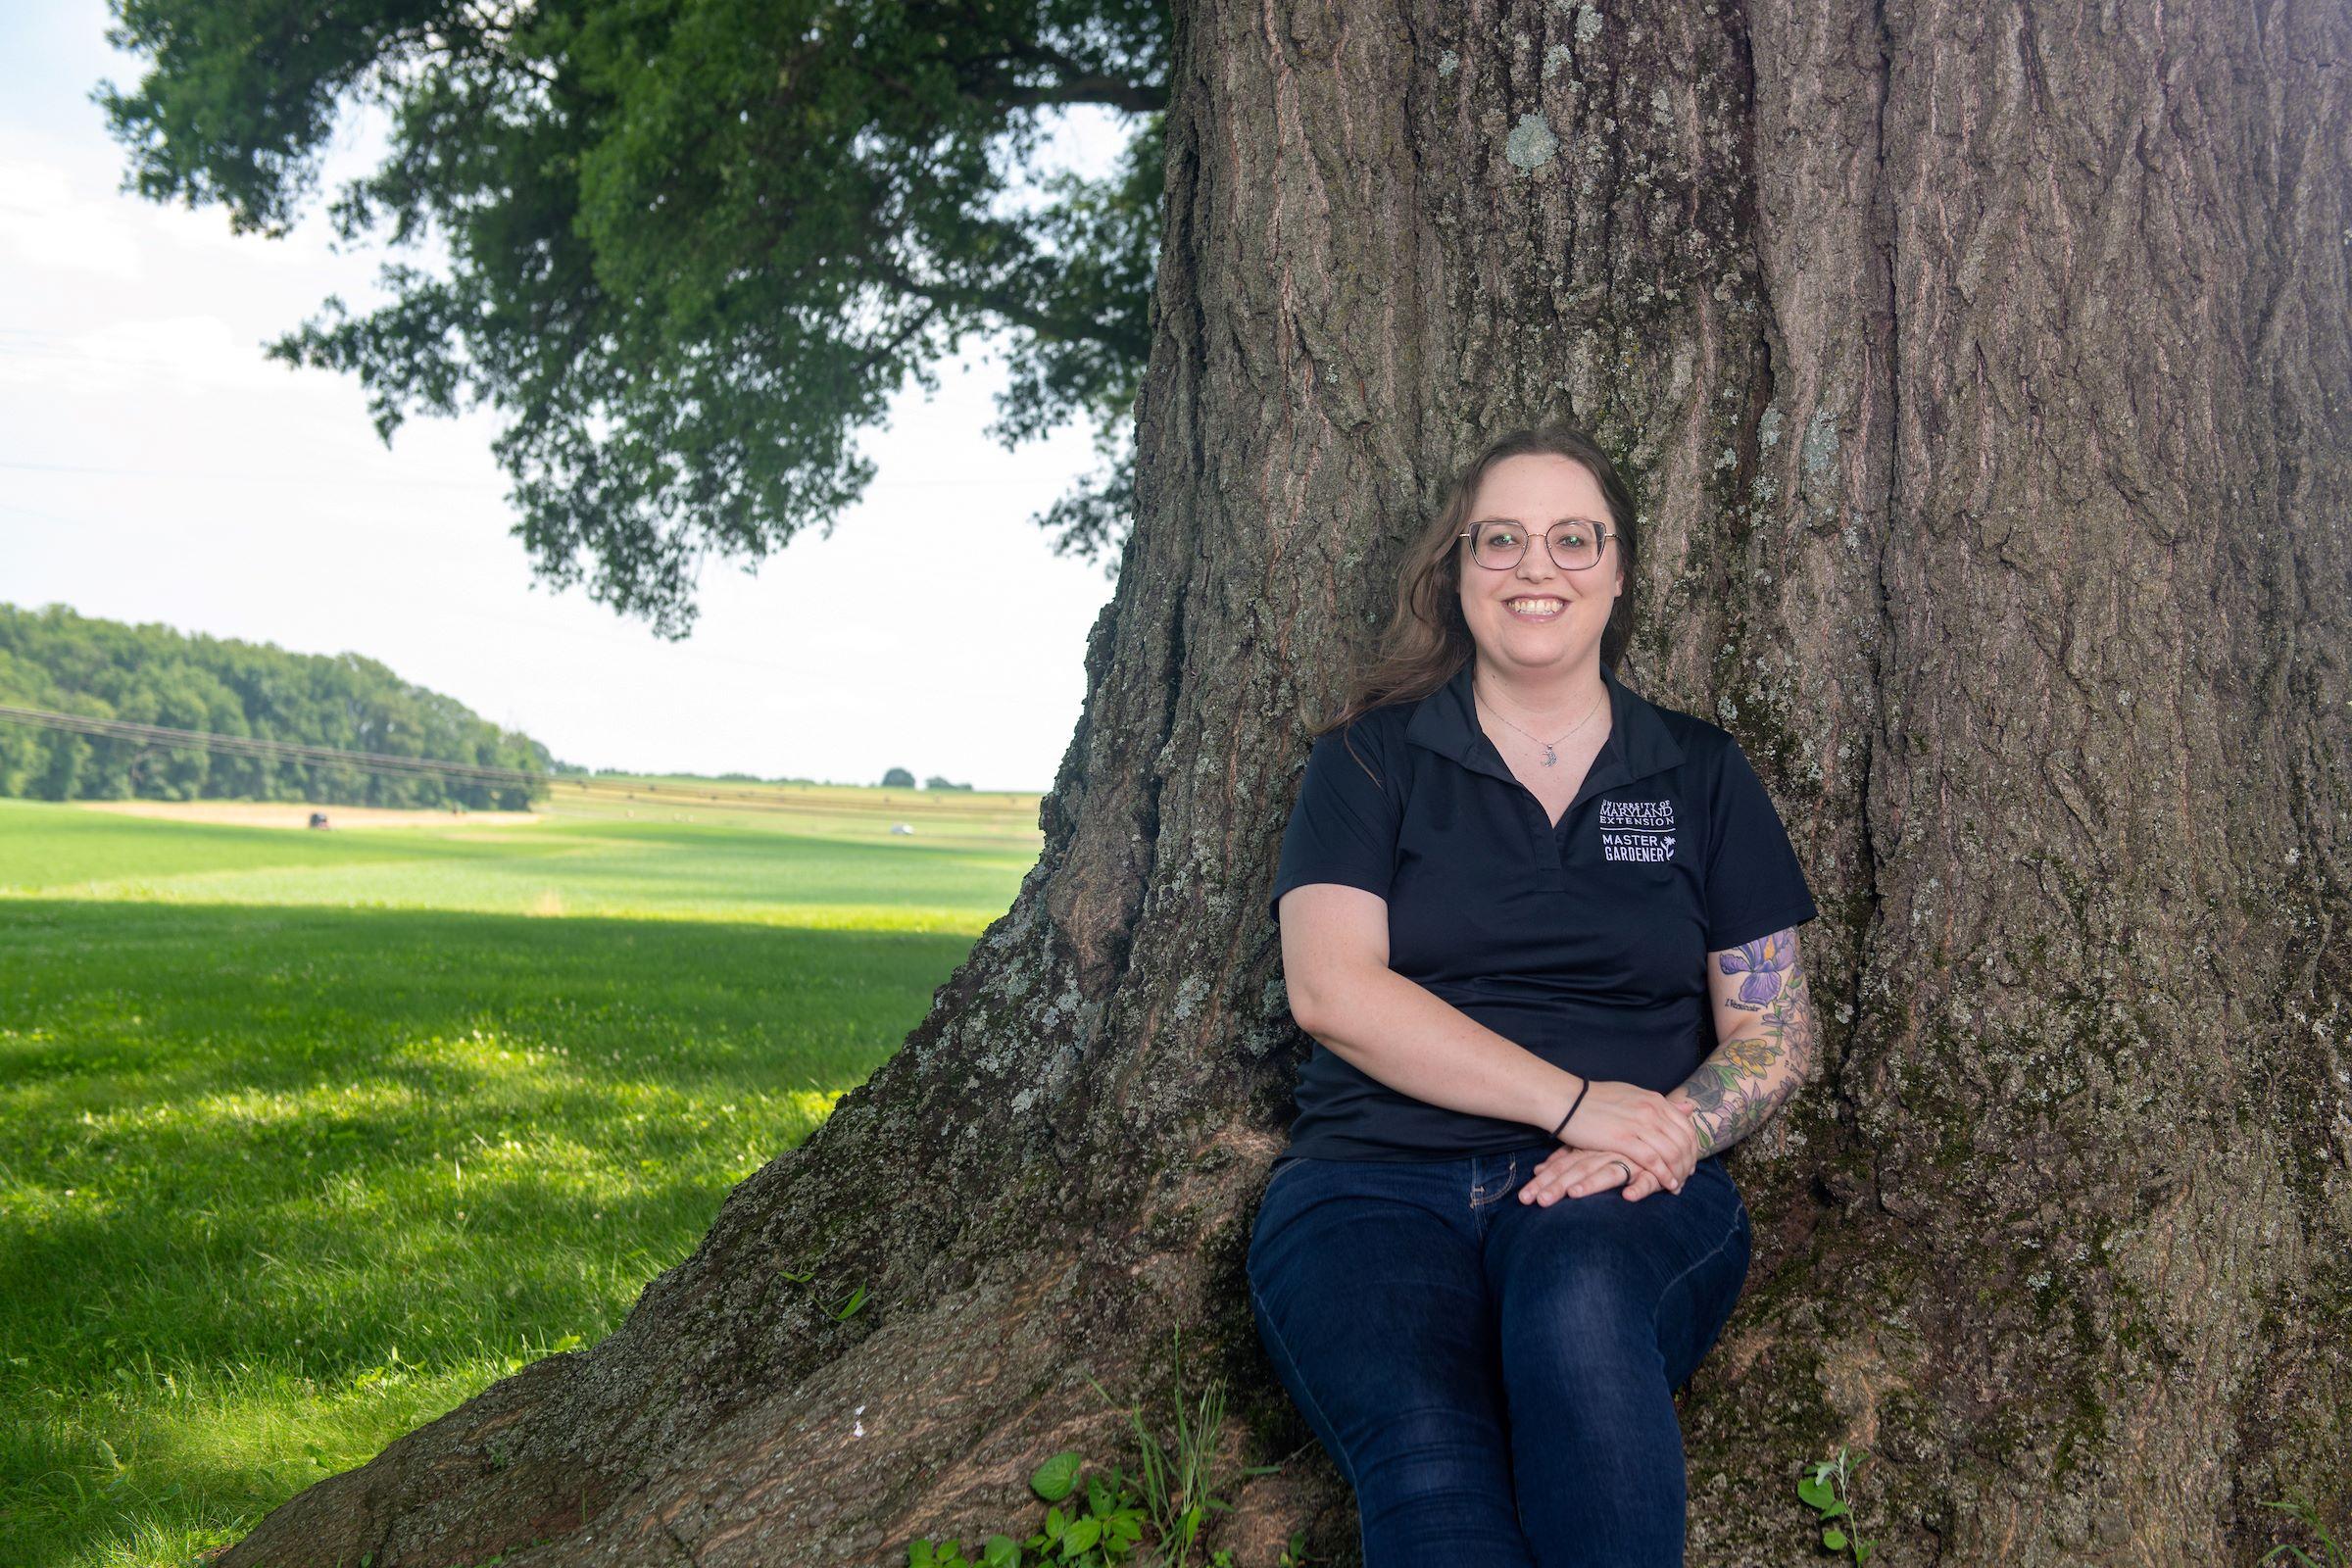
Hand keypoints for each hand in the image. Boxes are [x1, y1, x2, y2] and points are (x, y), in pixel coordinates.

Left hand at [1520, 1144, 1658, 1203]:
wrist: (1659, 1125)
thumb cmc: (1619, 1141)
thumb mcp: (1589, 1147)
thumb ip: (1565, 1157)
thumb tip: (1537, 1170)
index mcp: (1589, 1150)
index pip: (1561, 1167)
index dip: (1543, 1181)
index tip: (1523, 1198)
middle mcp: (1605, 1154)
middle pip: (1578, 1172)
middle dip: (1557, 1187)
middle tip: (1539, 1202)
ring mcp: (1628, 1160)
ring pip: (1608, 1173)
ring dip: (1592, 1184)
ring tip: (1574, 1194)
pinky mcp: (1652, 1169)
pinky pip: (1647, 1180)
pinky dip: (1639, 1187)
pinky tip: (1628, 1196)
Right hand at [1532, 1083, 1701, 1201]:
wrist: (1566, 1100)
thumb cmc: (1595, 1100)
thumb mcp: (1633, 1096)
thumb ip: (1661, 1105)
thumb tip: (1688, 1107)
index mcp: (1655, 1100)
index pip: (1687, 1128)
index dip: (1692, 1149)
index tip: (1689, 1163)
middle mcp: (1652, 1110)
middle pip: (1684, 1143)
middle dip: (1688, 1164)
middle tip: (1685, 1178)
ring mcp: (1639, 1124)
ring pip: (1672, 1153)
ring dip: (1678, 1173)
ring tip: (1676, 1185)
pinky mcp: (1623, 1139)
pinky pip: (1653, 1161)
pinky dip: (1664, 1175)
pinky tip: (1666, 1185)